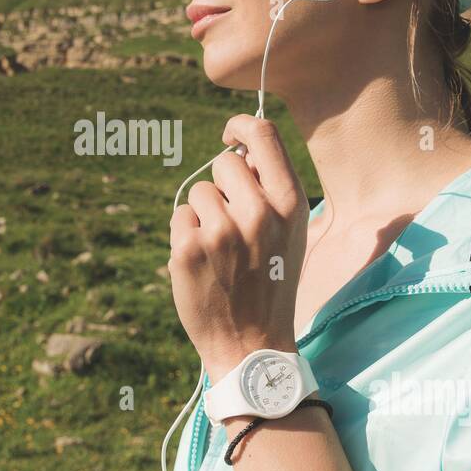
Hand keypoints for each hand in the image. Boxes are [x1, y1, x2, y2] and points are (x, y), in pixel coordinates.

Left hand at [168, 115, 308, 379]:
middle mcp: (258, 212)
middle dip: (222, 184)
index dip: (240, 125)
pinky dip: (186, 236)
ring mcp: (220, 231)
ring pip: (199, 192)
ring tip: (221, 252)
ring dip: (204, 215)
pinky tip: (204, 265)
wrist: (251, 344)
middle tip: (232, 223)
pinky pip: (180, 217)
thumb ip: (271, 191)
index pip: (263, 135)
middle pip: (224, 162)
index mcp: (290, 204)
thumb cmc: (271, 284)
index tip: (228, 134)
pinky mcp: (187, 249)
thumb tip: (240, 150)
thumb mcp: (290, 235)